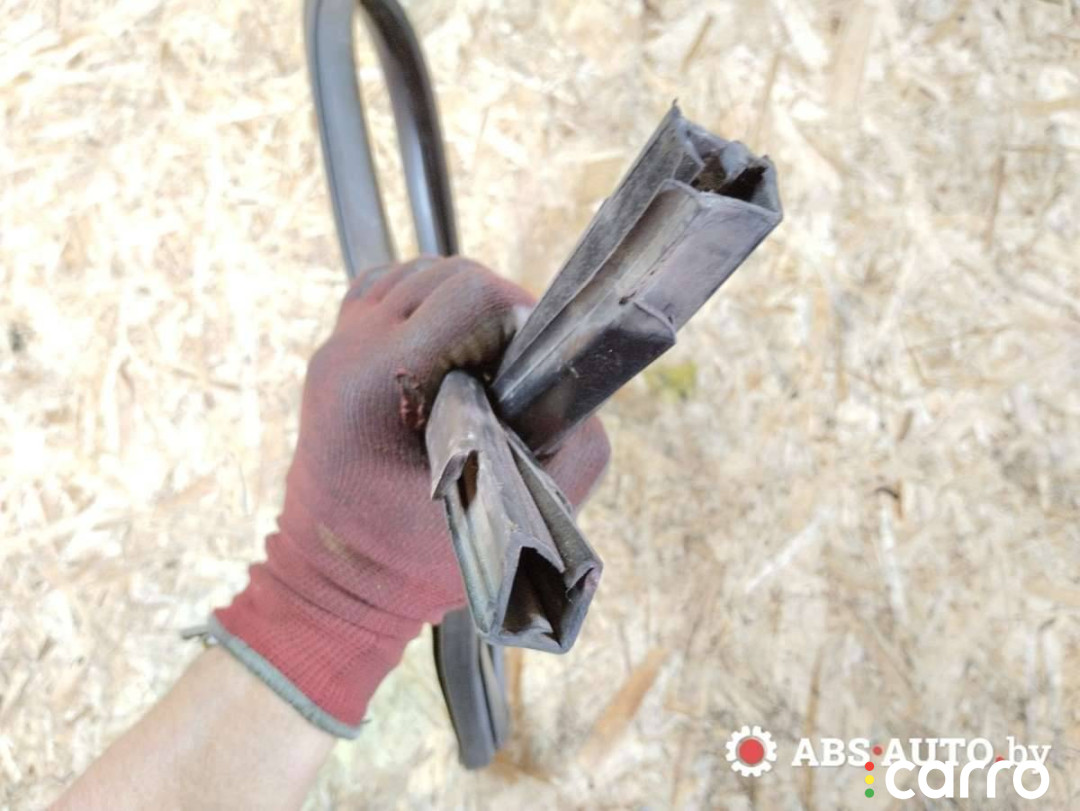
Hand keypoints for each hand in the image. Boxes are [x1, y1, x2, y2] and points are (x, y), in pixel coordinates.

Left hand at [211, 257, 609, 734]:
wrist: (334, 579)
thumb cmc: (410, 562)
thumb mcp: (510, 524)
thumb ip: (570, 456)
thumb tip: (585, 399)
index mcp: (379, 380)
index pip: (472, 294)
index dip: (519, 321)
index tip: (527, 371)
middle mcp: (350, 347)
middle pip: (450, 274)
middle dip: (497, 312)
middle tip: (509, 372)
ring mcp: (337, 343)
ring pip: (422, 273)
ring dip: (463, 305)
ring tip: (479, 363)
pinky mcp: (338, 348)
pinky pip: (390, 288)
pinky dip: (426, 302)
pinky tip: (444, 346)